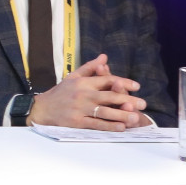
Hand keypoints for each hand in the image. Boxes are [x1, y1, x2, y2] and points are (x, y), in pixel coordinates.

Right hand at [29, 55, 149, 129]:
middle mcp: (83, 95)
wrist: (42, 109)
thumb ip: (90, 67)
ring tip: (136, 117)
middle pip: (109, 96)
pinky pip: (96, 124)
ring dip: (122, 114)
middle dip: (128, 99)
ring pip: (105, 112)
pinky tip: (120, 127)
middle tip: (143, 103)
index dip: (123, 82)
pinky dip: (109, 126)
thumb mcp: (73, 77)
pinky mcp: (77, 122)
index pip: (106, 80)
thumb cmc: (60, 93)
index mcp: (83, 82)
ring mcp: (80, 109)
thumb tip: (104, 57)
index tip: (136, 86)